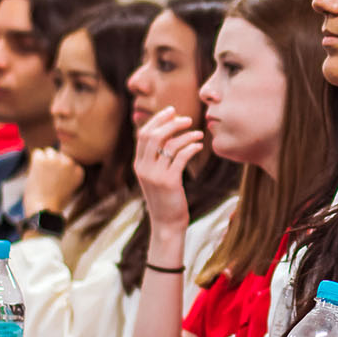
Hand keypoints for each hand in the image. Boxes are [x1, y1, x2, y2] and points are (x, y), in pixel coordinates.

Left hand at [23, 148, 83, 217]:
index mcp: (79, 170)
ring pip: (48, 151)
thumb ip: (68, 173)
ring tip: (41, 177)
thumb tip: (59, 156)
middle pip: (59, 155)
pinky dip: (34, 161)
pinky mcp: (42, 160)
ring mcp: (56, 160)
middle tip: (48, 180)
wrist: (43, 210)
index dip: (60, 170)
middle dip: (52, 164)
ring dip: (43, 161)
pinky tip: (35, 174)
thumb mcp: (68, 187)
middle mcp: (70, 163)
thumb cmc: (54, 202)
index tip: (57, 182)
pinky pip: (37, 152)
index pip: (69, 161)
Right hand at [134, 108, 203, 227]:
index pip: (143, 134)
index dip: (157, 120)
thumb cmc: (166, 198)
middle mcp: (143, 168)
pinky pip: (181, 157)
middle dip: (171, 123)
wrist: (166, 224)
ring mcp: (155, 175)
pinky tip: (199, 146)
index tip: (172, 111)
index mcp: (138, 164)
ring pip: (169, 144)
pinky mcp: (169, 182)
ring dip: (186, 135)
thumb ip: (158, 159)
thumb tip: (168, 135)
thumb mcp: (156, 177)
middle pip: (153, 135)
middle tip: (187, 119)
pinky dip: (191, 147)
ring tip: (198, 133)